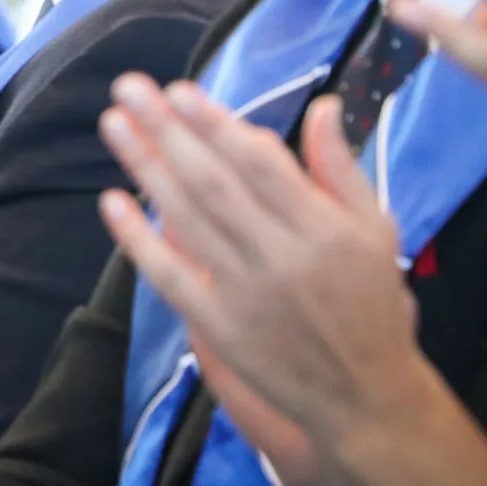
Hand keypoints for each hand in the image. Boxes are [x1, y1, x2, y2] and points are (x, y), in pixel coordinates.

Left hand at [96, 74, 420, 483]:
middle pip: (214, 184)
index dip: (216, 125)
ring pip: (187, 221)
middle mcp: (282, 257)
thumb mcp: (375, 230)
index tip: (179, 91)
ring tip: (113, 125)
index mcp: (324, 228)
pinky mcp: (219, 326)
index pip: (260, 165)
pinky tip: (112, 202)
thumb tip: (320, 106)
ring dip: (146, 170)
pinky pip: (170, 276)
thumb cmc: (371, 302)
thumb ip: (341, 169)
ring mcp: (246, 294)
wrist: (365, 396)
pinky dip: (139, 240)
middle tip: (128, 89)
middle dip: (168, 132)